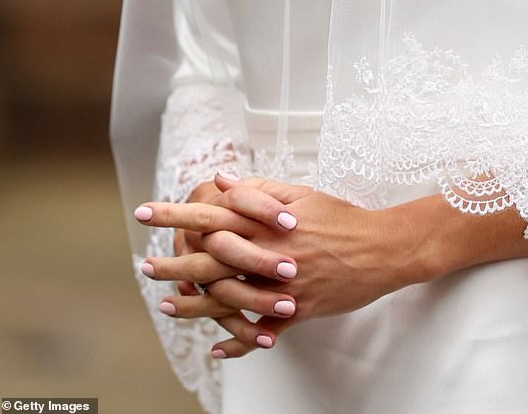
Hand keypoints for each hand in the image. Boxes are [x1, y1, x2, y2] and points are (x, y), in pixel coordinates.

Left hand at [137, 171, 425, 358]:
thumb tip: (222, 181)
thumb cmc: (342, 217)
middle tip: (145, 266)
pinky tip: (216, 345)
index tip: (147, 212)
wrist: (382, 249)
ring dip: (195, 304)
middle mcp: (269, 254)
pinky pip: (261, 330)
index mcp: (267, 222)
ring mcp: (281, 286)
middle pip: (210, 261)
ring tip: (168, 305)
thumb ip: (259, 189)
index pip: (211, 215)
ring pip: (229, 299)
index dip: (176, 215)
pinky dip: (238, 340)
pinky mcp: (297, 310)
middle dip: (174, 263)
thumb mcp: (302, 194)